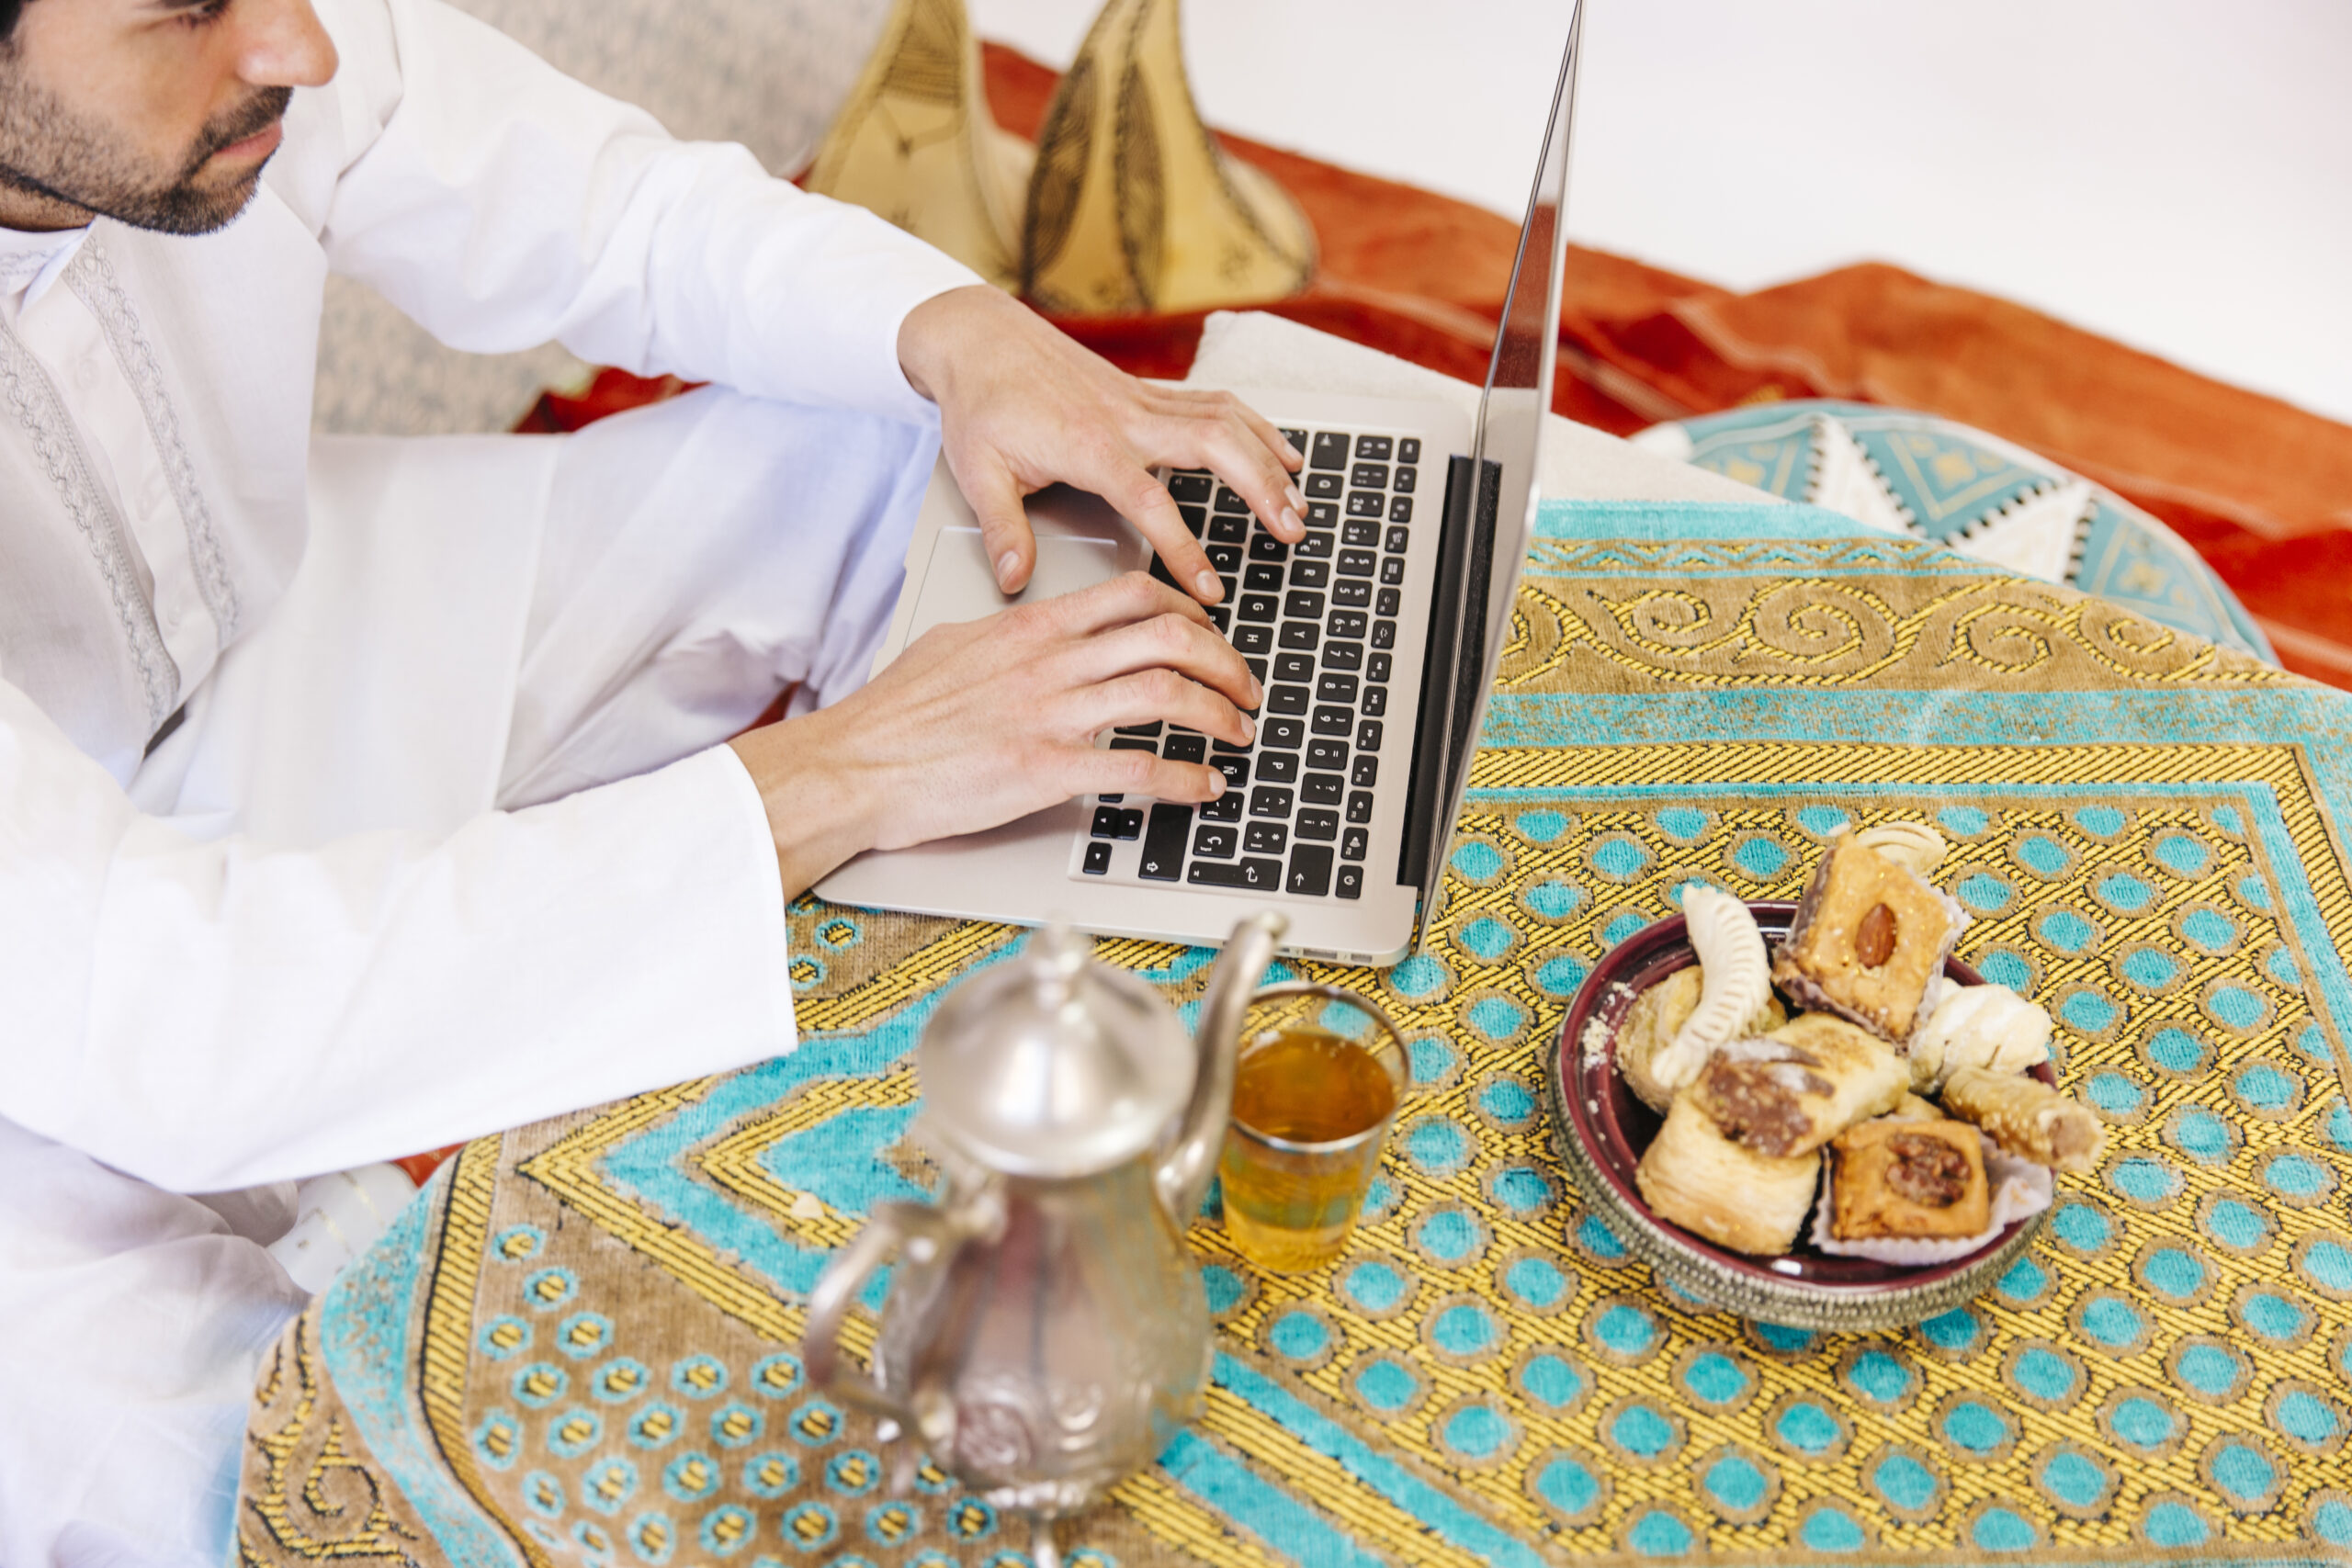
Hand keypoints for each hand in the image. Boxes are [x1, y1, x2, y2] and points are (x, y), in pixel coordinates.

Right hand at [727, 573, 1262, 894]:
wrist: (856, 764)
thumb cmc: (893, 715)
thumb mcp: (953, 647)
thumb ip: (1008, 639)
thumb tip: (1033, 631)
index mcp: (1031, 628)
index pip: (1132, 594)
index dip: (1189, 609)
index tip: (1210, 633)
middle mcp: (1049, 663)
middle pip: (1167, 634)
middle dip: (1223, 659)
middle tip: (1243, 687)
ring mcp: (1050, 714)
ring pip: (1164, 690)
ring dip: (1217, 712)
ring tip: (1238, 732)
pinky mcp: (1045, 770)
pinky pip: (1137, 767)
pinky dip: (1184, 777)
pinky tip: (1203, 785)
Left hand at [896, 284, 1304, 603]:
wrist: (979, 338)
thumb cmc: (979, 405)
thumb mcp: (978, 472)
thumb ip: (1002, 529)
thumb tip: (1013, 581)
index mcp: (1089, 445)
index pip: (1151, 503)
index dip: (1185, 549)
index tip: (1210, 589)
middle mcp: (1126, 417)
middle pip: (1215, 445)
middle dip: (1260, 489)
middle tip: (1291, 532)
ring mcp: (1141, 399)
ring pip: (1225, 418)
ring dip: (1268, 457)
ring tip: (1299, 500)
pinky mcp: (1146, 390)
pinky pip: (1214, 403)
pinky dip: (1255, 426)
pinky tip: (1279, 451)